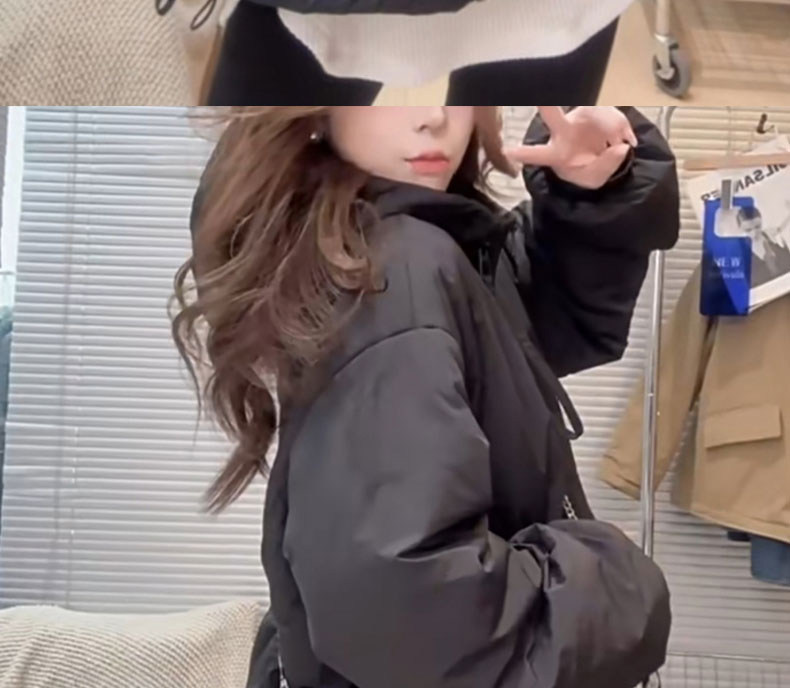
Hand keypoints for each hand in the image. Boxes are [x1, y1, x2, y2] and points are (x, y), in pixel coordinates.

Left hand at [505, 106, 636, 189]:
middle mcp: (563, 132)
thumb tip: (621, 147)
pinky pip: (610, 110)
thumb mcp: (596, 178)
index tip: (507, 152)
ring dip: (612, 125)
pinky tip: (626, 138)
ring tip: (620, 144)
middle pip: (552, 116)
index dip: (524, 153)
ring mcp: (578, 117)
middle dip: (547, 106)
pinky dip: (621, 124)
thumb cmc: (589, 170)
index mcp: (556, 154)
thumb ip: (606, 165)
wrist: (604, 158)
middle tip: (541, 98)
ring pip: (593, 111)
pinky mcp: (594, 108)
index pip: (538, 154)